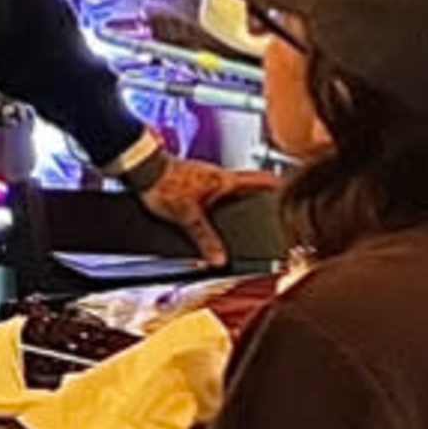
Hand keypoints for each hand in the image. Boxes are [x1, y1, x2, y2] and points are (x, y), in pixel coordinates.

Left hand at [134, 155, 268, 264]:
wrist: (139, 170)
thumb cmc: (162, 183)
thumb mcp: (188, 218)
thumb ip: (205, 240)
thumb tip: (219, 259)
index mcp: (223, 180)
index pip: (258, 179)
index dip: (275, 184)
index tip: (287, 187)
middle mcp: (215, 175)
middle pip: (243, 186)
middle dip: (253, 198)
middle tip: (263, 208)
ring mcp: (201, 176)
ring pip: (224, 189)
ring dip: (230, 200)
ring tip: (233, 216)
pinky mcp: (188, 179)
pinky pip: (208, 191)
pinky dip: (212, 202)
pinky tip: (204, 214)